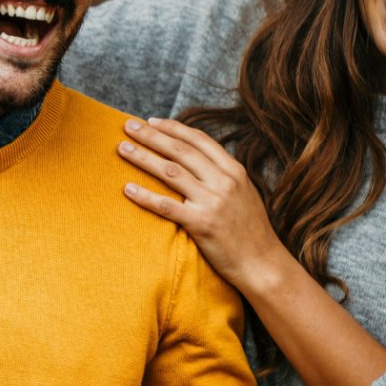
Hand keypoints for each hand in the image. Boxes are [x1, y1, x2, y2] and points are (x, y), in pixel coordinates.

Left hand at [118, 117, 291, 292]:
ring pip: (170, 171)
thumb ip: (223, 175)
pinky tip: (127, 189)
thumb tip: (197, 160)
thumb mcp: (245, 193)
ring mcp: (212, 201)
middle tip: (128, 126)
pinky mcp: (201, 223)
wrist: (263, 264)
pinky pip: (166, 205)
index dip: (173, 128)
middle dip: (151, 135)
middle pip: (180, 150)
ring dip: (142, 157)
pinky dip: (144, 196)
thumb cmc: (251, 231)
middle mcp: (223, 181)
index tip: (151, 121)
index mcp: (234, 170)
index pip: (198, 140)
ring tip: (122, 148)